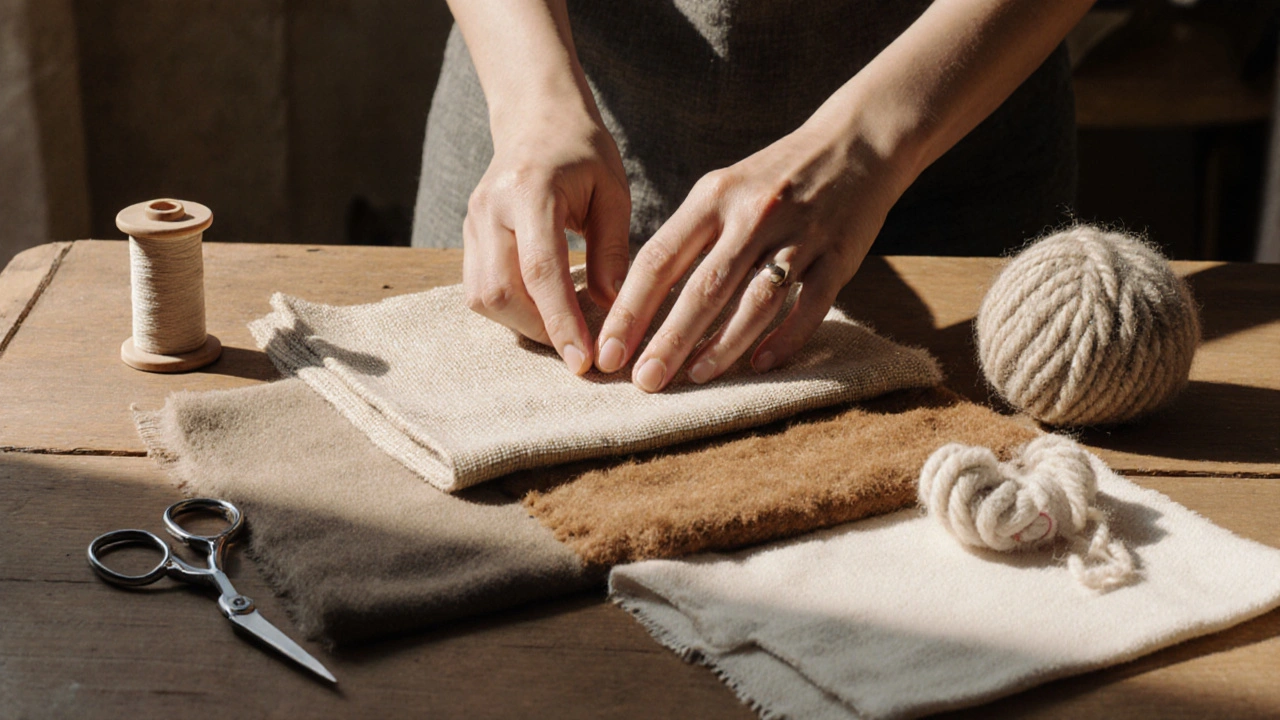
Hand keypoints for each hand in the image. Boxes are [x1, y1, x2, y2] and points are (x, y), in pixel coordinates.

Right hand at [463, 109, 630, 373]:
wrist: (537, 118)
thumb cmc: (583, 152)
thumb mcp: (612, 192)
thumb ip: (612, 251)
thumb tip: (613, 310)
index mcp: (529, 191)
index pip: (540, 271)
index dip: (561, 322)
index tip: (584, 361)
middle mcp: (490, 208)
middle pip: (501, 292)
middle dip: (541, 330)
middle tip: (581, 350)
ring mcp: (472, 223)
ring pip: (483, 297)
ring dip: (523, 324)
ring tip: (564, 331)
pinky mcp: (467, 236)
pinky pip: (478, 290)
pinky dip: (511, 310)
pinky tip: (543, 311)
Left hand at [594, 123, 907, 391]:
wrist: (857, 141)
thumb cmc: (775, 176)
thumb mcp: (724, 188)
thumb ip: (688, 237)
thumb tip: (639, 298)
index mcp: (714, 196)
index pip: (659, 259)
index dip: (630, 309)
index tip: (608, 350)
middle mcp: (753, 214)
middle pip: (704, 288)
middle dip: (669, 340)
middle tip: (644, 382)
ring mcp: (799, 235)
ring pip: (756, 301)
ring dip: (723, 345)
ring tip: (694, 377)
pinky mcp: (840, 255)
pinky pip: (810, 305)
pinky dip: (784, 338)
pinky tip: (760, 365)